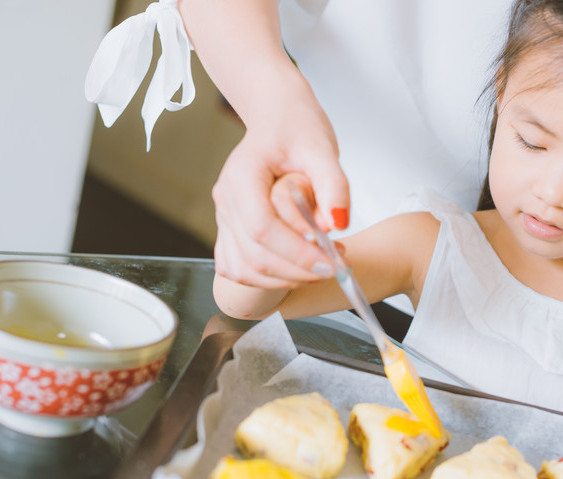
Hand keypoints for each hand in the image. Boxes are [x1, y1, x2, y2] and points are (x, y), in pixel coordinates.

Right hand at [212, 72, 349, 287]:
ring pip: (244, 268)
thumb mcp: (322, 148)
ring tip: (321, 266)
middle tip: (336, 265)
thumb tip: (338, 224)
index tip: (331, 261)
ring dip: (284, 279)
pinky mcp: (230, 228)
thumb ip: (334, 185)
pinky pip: (237, 266)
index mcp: (242, 176)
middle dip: (298, 270)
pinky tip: (296, 269)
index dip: (297, 253)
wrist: (277, 116)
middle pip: (254, 255)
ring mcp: (224, 217)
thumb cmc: (296, 127)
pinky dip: (266, 278)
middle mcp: (226, 199)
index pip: (262, 228)